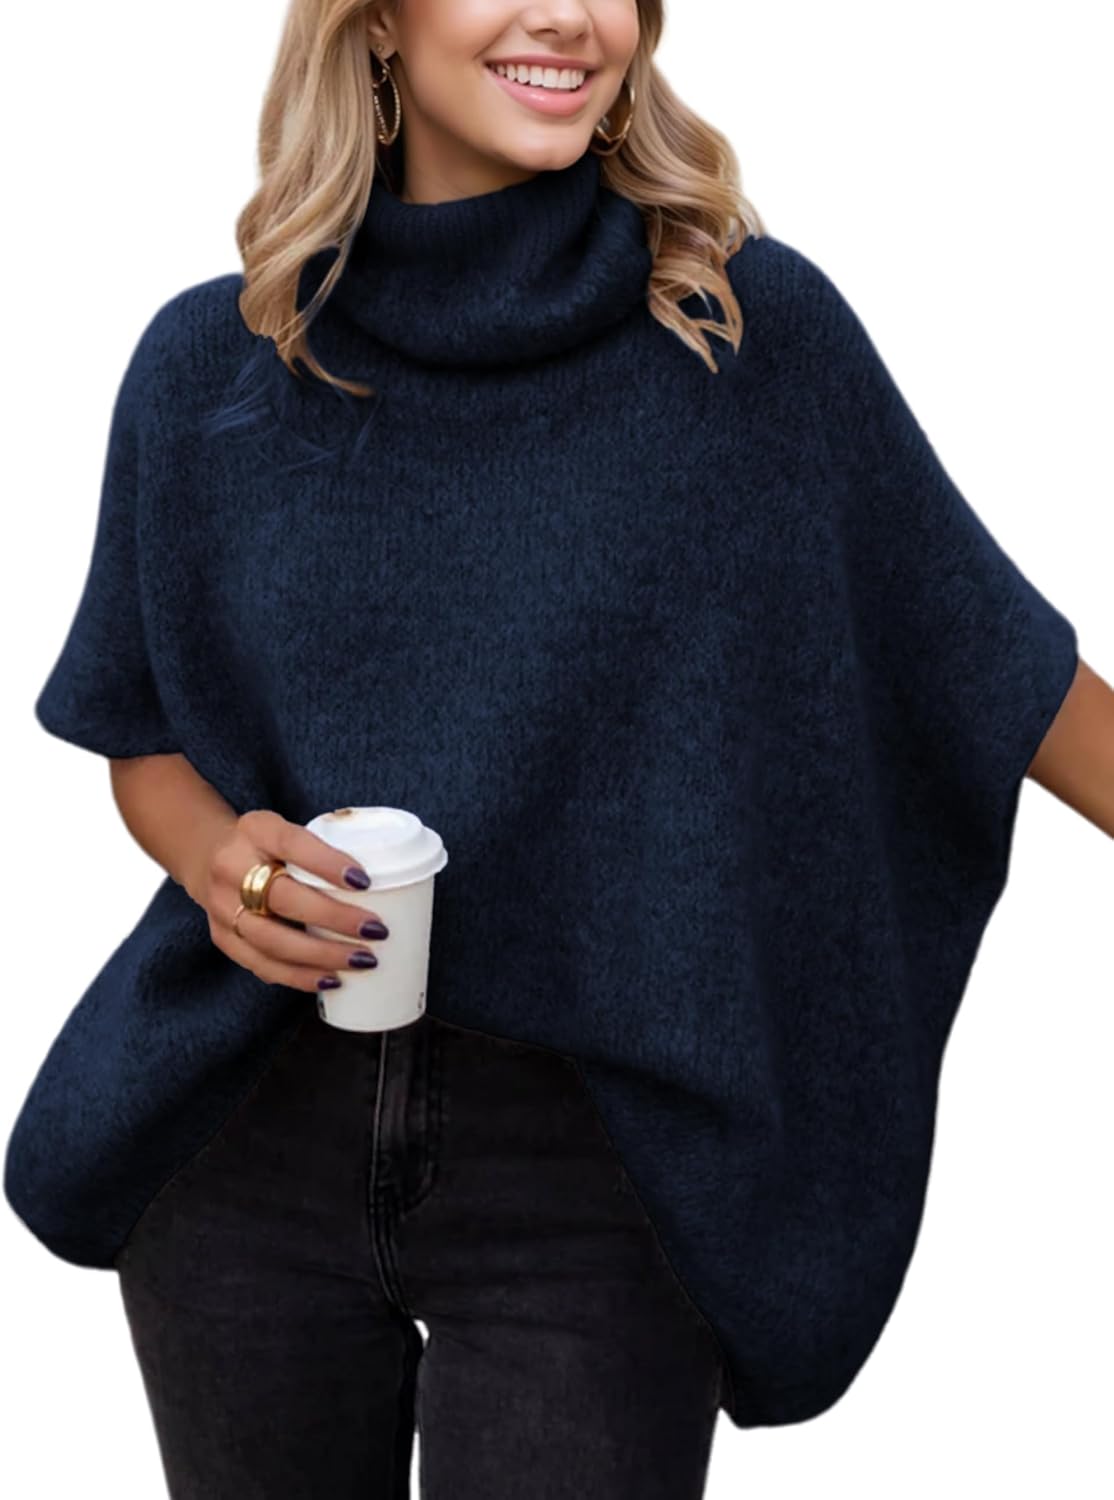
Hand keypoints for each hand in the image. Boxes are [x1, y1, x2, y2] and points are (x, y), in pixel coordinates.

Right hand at [190, 808, 388, 993]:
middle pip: (283, 898)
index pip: (292, 844)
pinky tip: (331, 980)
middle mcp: (232, 867)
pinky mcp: (222, 938)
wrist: (208, 857)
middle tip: (376, 930)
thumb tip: (387, 881)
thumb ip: (320, 849)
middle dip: (334, 918)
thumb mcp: (287, 830)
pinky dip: (299, 976)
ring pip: (272, 940)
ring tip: (362, 960)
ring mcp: (221, 906)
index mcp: (256, 830)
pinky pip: (261, 964)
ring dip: (322, 956)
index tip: (365, 882)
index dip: (328, 864)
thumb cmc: (268, 846)